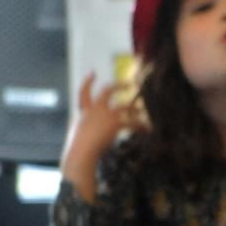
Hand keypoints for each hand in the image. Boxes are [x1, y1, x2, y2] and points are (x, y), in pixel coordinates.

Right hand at [60, 72, 144, 200]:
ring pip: (126, 107)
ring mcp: (106, 114)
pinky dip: (141, 126)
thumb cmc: (78, 148)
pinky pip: (133, 122)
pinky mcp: (115, 123)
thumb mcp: (78, 133)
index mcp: (84, 112)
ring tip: (142, 111)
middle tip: (130, 84)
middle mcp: (95, 109)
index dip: (88, 82)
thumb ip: (86, 127)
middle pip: (108, 91)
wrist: (81, 152)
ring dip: (135, 108)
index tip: (92, 72)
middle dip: (119, 86)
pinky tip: (147, 129)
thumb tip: (90, 131)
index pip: (83, 93)